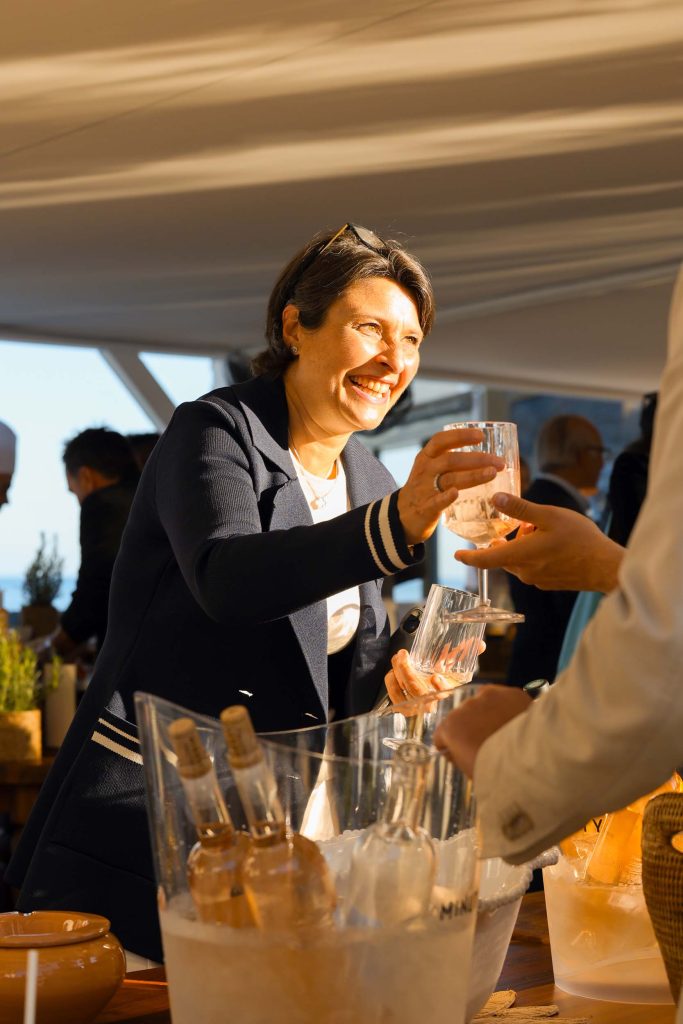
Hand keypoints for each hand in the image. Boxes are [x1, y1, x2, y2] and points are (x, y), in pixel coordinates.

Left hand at [384, 642, 485, 704]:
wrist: (421, 686)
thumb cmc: (437, 673)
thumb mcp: (450, 663)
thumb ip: (463, 652)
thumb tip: (481, 644)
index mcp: (445, 690)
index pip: (444, 693)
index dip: (441, 686)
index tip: (435, 675)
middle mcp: (430, 701)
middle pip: (417, 691)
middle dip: (407, 672)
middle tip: (402, 654)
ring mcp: (415, 706)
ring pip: (403, 692)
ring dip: (397, 672)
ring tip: (398, 657)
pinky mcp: (402, 706)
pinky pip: (393, 694)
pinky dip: (391, 680)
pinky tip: (393, 670)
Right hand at [397, 428, 504, 545]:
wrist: (401, 515)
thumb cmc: (425, 489)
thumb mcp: (431, 469)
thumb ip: (452, 461)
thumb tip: (488, 457)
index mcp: (426, 457)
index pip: (441, 440)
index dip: (460, 436)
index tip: (481, 436)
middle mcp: (424, 470)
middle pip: (450, 460)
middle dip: (477, 459)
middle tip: (499, 462)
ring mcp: (424, 489)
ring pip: (449, 479)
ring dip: (472, 476)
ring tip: (492, 474)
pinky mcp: (424, 508)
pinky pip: (436, 502)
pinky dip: (446, 498)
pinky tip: (457, 494)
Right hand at [434, 684, 531, 776]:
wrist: (530, 760)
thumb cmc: (496, 772)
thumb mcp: (468, 769)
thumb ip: (457, 754)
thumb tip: (456, 749)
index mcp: (451, 727)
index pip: (443, 733)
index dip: (451, 744)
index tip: (462, 751)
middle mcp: (465, 706)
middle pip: (464, 716)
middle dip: (473, 727)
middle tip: (489, 742)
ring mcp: (488, 697)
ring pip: (484, 703)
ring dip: (489, 714)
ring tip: (505, 731)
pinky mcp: (509, 692)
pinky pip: (503, 698)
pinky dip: (507, 706)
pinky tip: (516, 720)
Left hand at [454, 493, 623, 592]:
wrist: (607, 567)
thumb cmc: (580, 540)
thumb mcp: (549, 516)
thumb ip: (520, 509)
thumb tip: (495, 499)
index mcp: (520, 556)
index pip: (484, 560)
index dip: (468, 557)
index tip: (456, 554)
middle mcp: (524, 572)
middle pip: (503, 556)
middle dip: (506, 540)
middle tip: (523, 522)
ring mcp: (537, 580)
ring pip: (518, 560)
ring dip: (522, 545)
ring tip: (542, 528)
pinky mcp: (548, 582)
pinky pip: (532, 566)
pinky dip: (534, 553)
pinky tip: (552, 541)